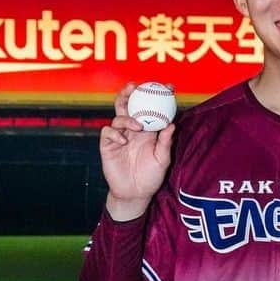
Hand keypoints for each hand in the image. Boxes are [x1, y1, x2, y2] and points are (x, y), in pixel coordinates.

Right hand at [101, 82, 175, 220]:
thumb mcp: (162, 160)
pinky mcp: (107, 146)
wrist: (135, 194)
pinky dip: (114, 133)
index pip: (150, 108)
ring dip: (127, 118)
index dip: (157, 95)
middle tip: (134, 86)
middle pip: (128, 105)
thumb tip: (172, 124)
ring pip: (118, 117)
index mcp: (147, 130)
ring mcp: (119, 136)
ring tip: (137, 126)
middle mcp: (132, 130)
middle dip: (129, 93)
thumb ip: (165, 142)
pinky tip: (123, 141)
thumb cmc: (151, 177)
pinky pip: (107, 132)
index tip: (167, 86)